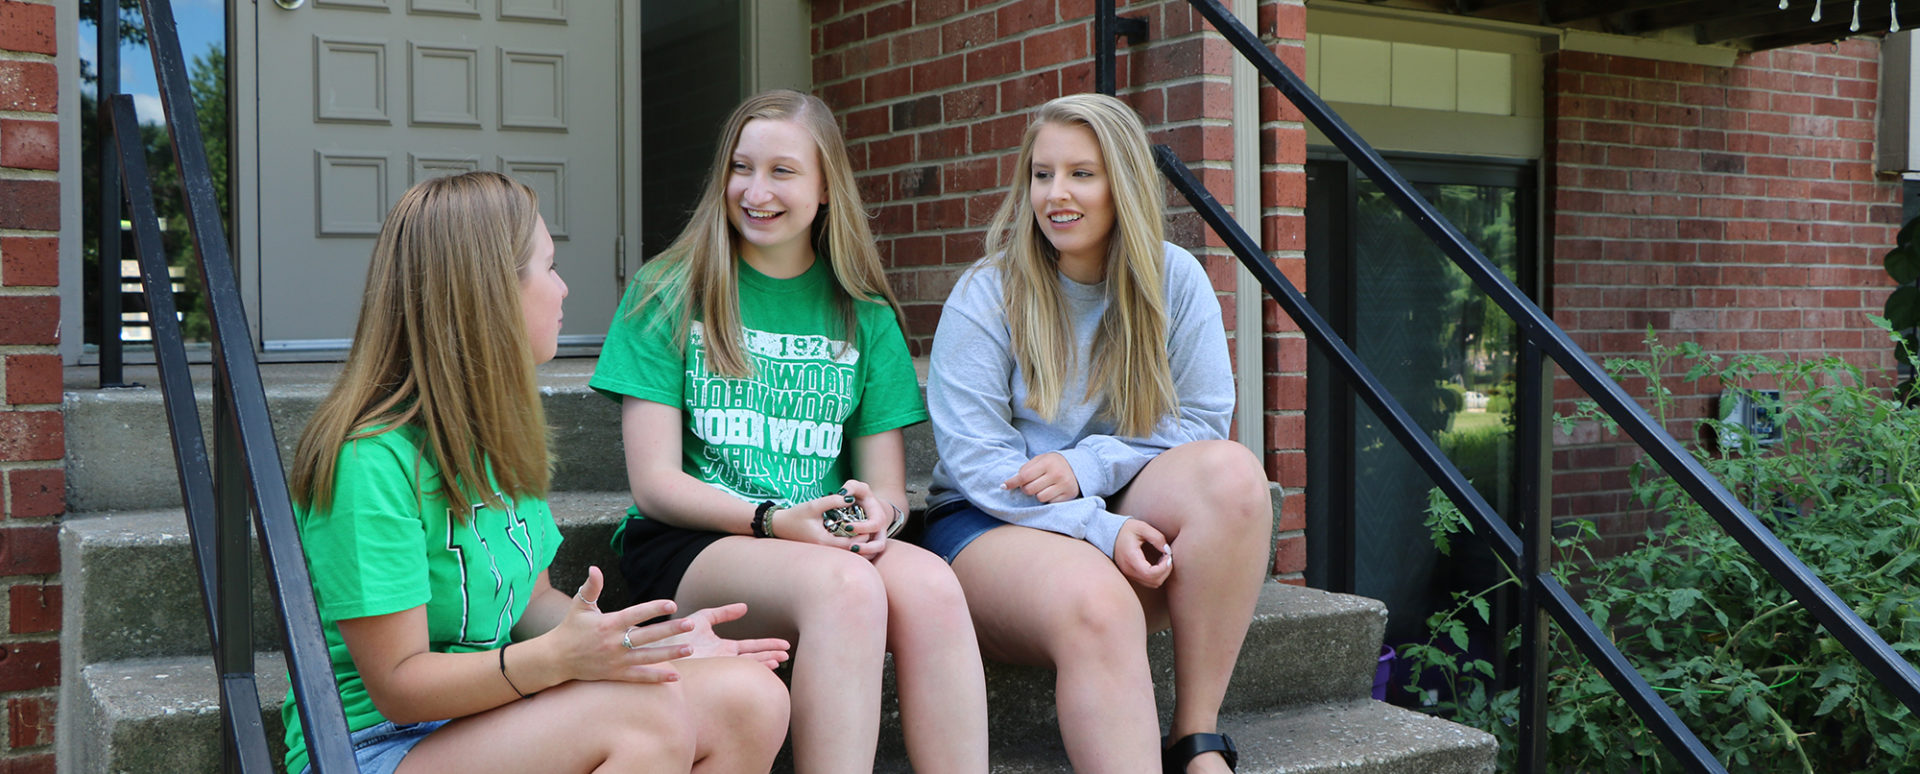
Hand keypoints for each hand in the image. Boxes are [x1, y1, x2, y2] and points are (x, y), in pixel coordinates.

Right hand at [552, 567, 699, 683]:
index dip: (654, 608)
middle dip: (670, 630)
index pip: (635, 614)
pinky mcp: (615, 674)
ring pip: (647, 657)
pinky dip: (657, 677)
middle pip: (647, 636)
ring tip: (690, 648)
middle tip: (691, 624)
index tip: (672, 604)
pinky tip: (675, 676)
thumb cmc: (570, 628)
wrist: (556, 658)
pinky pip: (639, 676)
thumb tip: (594, 568)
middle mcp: (614, 643)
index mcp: (608, 624)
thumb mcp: (579, 605)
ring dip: (670, 653)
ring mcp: (616, 661)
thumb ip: (591, 587)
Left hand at [655, 603, 791, 669]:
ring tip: (782, 660)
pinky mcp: (716, 670)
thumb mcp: (703, 618)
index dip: (768, 645)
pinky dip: (753, 668)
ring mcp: (721, 666)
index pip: (751, 647)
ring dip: (766, 661)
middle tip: (788, 653)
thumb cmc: (678, 633)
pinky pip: (738, 670)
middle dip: (772, 654)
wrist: (660, 646)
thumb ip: (723, 613)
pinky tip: (766, 666)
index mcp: (724, 647)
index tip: (784, 645)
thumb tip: (745, 607)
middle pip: (755, 657)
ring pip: (750, 665)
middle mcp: (725, 659)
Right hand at [769, 491, 885, 557]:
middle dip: (862, 542)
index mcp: (824, 542)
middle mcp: (825, 550)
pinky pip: (839, 550)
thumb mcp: (814, 505)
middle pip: (850, 552)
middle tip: (871, 530)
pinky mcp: (822, 549)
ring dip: (856, 545)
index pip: (851, 545)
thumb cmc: (795, 515)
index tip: (869, 526)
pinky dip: (848, 544)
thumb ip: (833, 501)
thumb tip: (850, 498)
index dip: (863, 536)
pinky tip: (852, 534)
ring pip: (845, 552)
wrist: (778, 525)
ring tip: (865, 533)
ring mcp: (823, 552)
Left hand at [839, 479, 896, 557]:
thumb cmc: (862, 497)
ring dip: (862, 556)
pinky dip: (859, 559)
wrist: (869, 508)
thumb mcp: (858, 487)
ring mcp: (876, 541)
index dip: (862, 527)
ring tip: (848, 553)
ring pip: (874, 554)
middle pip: (879, 545)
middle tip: (850, 547)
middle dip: (866, 548)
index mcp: (879, 518)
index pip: (875, 525)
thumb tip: (843, 494)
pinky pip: (867, 558)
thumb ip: (851, 486)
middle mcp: (880, 532)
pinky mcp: (869, 548)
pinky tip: (845, 556)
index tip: (847, 526)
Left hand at [1004, 452, 1079, 503]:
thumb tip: (1005, 485)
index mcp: (1047, 462)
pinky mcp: (1068, 495)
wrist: (1077, 466)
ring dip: (1038, 494)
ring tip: (1044, 487)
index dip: (1013, 482)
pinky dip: (1048, 498)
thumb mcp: (1040, 460)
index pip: (1024, 476)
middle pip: (1029, 489)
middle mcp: (1056, 473)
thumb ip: (1024, 470)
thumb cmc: (1052, 464)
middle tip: (1031, 484)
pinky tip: (1053, 491)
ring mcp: (1063, 485)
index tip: (1004, 486)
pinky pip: (1050, 502)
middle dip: (1026, 488)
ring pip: (1039, 497)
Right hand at [1112, 519, 1172, 588]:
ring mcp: (1129, 574)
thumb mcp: (1142, 527)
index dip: (1164, 567)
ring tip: (1163, 559)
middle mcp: (1129, 569)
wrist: (1109, 534)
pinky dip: (1157, 575)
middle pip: (1154, 581)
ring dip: (1162, 574)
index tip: (1168, 555)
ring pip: (1152, 584)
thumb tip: (1168, 551)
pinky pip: (1148, 581)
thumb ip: (1157, 538)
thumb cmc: (1126, 529)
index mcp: (1131, 558)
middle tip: (1168, 557)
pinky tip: (1157, 563)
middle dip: (1166, 570)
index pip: (1150, 573)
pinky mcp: (1131, 575)